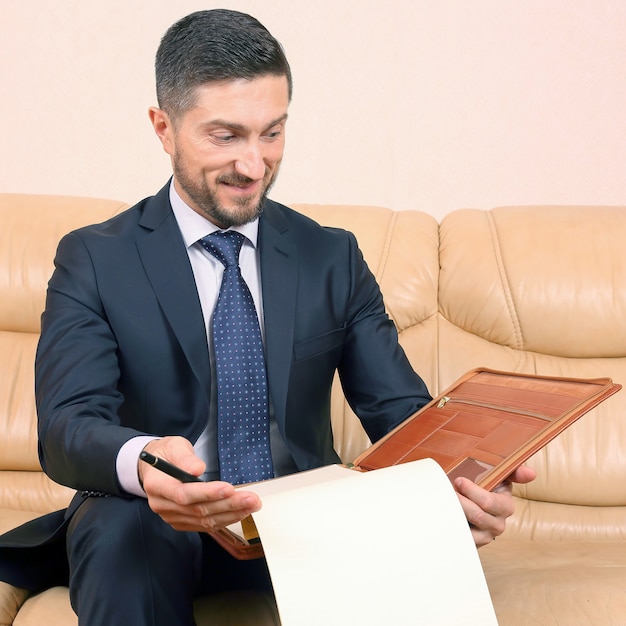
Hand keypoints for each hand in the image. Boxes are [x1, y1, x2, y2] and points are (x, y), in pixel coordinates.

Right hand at [138, 436, 261, 533]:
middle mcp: (163, 505)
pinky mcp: (181, 521)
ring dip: (231, 514)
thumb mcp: (174, 446)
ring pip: (203, 520)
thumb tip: (198, 469)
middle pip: (198, 509)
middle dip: (228, 505)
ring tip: (251, 505)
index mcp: (158, 485)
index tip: (229, 489)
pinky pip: (204, 525)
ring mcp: (171, 516)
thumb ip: (185, 457)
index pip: (183, 494)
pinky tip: (239, 513)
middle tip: (251, 499)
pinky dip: (224, 520)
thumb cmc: (165, 454)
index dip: (207, 493)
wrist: (153, 468)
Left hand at [453, 465, 536, 546]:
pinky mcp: (474, 544)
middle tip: (448, 490)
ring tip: (446, 501)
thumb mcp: (499, 477)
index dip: (472, 491)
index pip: (489, 502)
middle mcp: (498, 524)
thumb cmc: (485, 488)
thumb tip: (532, 473)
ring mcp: (486, 536)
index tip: (459, 481)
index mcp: (506, 506)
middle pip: (476, 514)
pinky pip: (462, 539)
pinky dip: (452, 527)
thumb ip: (514, 472)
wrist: (472, 506)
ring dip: (455, 512)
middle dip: (460, 500)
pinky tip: (446, 517)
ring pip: (468, 527)